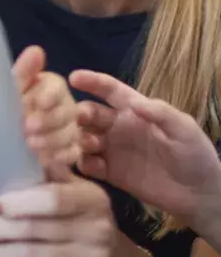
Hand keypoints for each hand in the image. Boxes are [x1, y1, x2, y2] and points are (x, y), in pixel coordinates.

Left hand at [0, 175, 116, 255]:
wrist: (110, 248)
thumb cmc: (81, 210)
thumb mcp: (75, 187)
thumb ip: (51, 170)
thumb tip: (24, 142)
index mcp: (93, 199)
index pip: (54, 200)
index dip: (22, 202)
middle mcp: (97, 229)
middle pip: (39, 230)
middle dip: (3, 231)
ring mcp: (92, 254)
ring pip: (38, 255)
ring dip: (4, 253)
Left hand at [13, 46, 79, 174]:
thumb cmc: (0, 109)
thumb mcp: (7, 91)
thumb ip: (23, 73)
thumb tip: (36, 50)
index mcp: (47, 86)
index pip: (57, 86)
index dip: (51, 94)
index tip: (39, 102)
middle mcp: (62, 105)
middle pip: (68, 110)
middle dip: (49, 120)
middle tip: (28, 127)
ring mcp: (68, 128)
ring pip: (72, 132)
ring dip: (53, 139)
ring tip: (31, 145)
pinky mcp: (68, 150)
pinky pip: (74, 153)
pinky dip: (61, 156)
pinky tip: (46, 159)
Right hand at [70, 69, 220, 226]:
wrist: (199, 195)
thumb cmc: (195, 155)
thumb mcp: (185, 129)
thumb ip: (161, 113)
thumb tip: (135, 104)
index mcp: (134, 110)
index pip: (109, 91)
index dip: (92, 81)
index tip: (74, 77)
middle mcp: (117, 126)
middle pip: (89, 113)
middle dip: (80, 113)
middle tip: (81, 119)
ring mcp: (111, 149)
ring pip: (83, 136)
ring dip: (80, 137)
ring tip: (93, 146)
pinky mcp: (109, 172)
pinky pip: (87, 163)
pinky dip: (83, 162)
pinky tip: (95, 166)